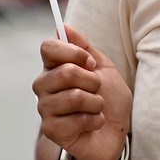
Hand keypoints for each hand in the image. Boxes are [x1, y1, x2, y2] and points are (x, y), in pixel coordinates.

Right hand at [34, 26, 130, 159]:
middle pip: (65, 72)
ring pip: (74, 96)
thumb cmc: (108, 99)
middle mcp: (44, 86)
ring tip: (96, 108)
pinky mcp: (51, 130)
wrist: (114, 133)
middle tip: (97, 90)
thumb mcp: (103, 68)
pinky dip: (94, 120)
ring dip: (96, 103)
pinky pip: (76, 119)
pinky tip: (92, 123)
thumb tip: (63, 26)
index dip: (73, 52)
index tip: (91, 63)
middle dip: (92, 82)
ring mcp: (45, 109)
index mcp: (54, 67)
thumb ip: (84, 48)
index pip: (48, 47)